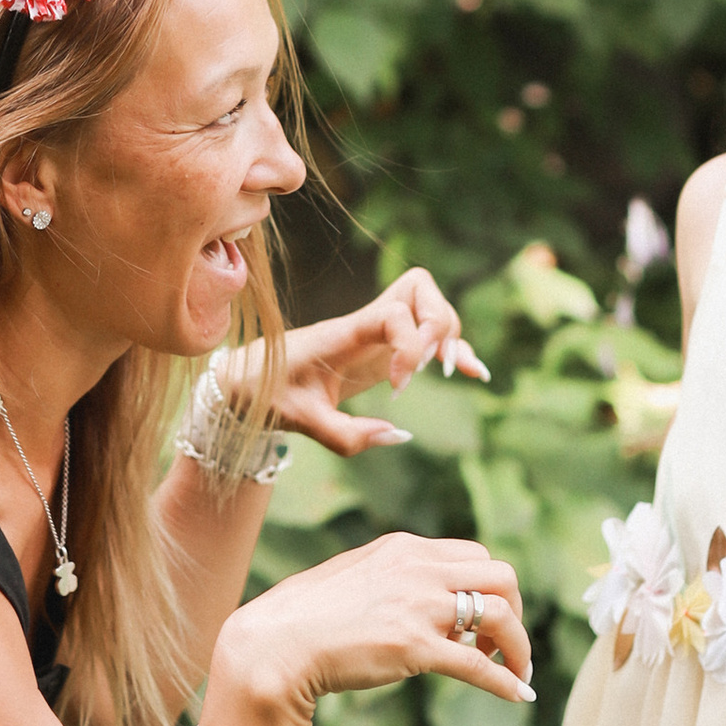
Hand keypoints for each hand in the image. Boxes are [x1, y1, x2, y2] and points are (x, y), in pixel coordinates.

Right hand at [211, 533, 533, 725]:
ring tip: (515, 669)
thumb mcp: (356, 578)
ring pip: (501, 613)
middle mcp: (419, 568)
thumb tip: (426, 607)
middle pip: (500, 574)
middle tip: (504, 643)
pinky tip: (520, 695)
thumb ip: (395, 584)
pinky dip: (507, 681)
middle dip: (514, 609)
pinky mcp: (415, 647)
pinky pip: (479, 664)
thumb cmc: (305, 616)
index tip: (482, 621)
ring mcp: (419, 606)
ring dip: (518, 644)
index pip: (473, 554)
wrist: (275, 643)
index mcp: (404, 548)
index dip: (488, 588)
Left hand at [254, 269, 490, 456]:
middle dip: (439, 324)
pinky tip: (476, 373)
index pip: (392, 312)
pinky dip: (453, 350)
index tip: (397, 388)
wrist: (248, 380)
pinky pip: (426, 337)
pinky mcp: (384, 350)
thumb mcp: (302, 421)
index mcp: (344, 333)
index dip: (409, 345)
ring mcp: (378, 334)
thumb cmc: (270, 394)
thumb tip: (400, 435)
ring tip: (457, 373)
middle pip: (420, 290)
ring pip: (430, 308)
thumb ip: (347, 435)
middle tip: (433, 369)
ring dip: (450, 335)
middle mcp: (365, 324)